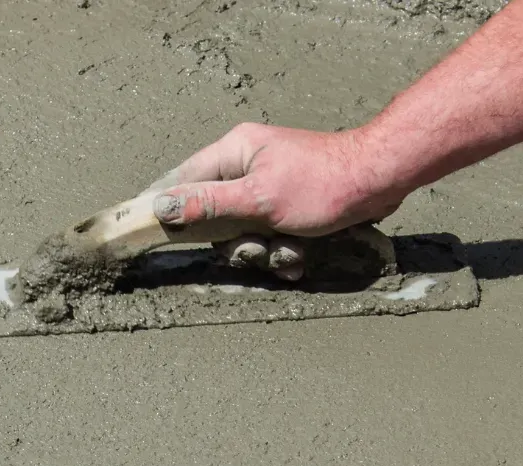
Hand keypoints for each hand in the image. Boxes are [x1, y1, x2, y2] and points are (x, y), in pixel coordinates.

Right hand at [144, 122, 406, 280]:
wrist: (382, 182)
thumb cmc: (323, 185)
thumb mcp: (258, 200)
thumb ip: (206, 205)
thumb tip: (158, 208)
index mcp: (233, 152)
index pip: (180, 180)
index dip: (162, 207)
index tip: (141, 232)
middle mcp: (245, 167)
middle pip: (210, 216)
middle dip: (233, 242)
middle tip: (255, 247)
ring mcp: (265, 187)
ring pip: (240, 233)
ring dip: (262, 251)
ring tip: (287, 250)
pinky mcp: (284, 207)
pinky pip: (265, 236)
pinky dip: (280, 251)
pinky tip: (299, 255)